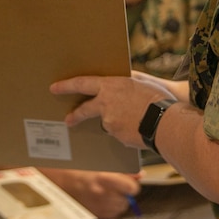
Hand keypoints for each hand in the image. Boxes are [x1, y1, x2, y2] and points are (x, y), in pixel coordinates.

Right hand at [39, 168, 140, 218]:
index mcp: (105, 179)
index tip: (129, 182)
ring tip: (107, 192)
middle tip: (114, 185)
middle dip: (124, 193)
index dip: (132, 185)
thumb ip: (124, 170)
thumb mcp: (102, 164)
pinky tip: (102, 199)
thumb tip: (140, 175)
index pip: (132, 188)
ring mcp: (98, 207)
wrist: (61, 181)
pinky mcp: (95, 215)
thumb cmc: (80, 169)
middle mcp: (103, 195)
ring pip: (120, 208)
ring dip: (118, 201)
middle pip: (127, 200)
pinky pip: (111, 215)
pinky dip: (110, 208)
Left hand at [50, 74, 175, 147]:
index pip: (82, 83)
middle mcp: (106, 103)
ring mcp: (109, 121)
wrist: (164, 121)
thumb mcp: (141, 82)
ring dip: (116, 122)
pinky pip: (119, 133)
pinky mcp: (116, 136)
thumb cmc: (157, 98)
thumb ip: (126, 85)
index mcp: (111, 85)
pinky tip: (139, 128)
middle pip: (85, 109)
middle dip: (76, 115)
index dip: (66, 85)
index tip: (54, 88)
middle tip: (68, 119)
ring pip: (108, 122)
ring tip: (137, 119)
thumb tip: (120, 84)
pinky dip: (125, 131)